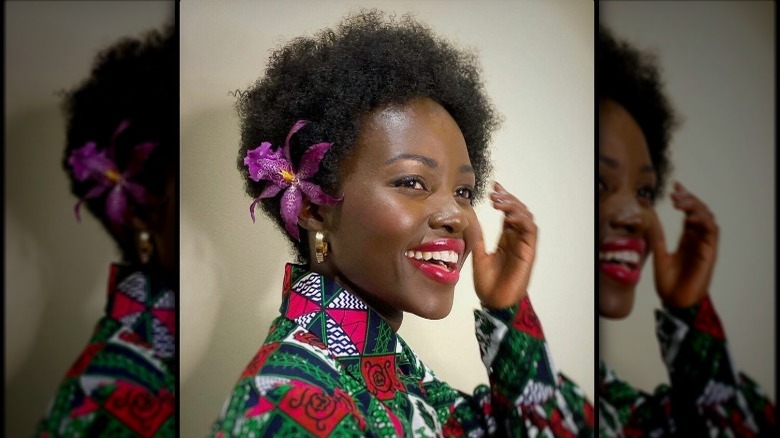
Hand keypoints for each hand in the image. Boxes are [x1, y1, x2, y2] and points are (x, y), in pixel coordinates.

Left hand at [470, 182, 536, 308]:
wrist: (493, 302)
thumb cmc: (487, 283)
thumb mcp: (477, 253)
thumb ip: (478, 236)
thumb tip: (470, 217)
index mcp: (506, 239)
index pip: (508, 213)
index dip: (503, 198)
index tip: (493, 186)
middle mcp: (516, 239)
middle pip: (518, 211)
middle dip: (507, 198)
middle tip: (494, 192)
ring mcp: (523, 245)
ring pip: (526, 217)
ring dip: (514, 206)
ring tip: (498, 201)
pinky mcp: (528, 252)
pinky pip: (530, 230)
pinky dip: (521, 219)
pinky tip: (508, 215)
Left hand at [649, 182, 717, 307]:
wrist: (674, 301)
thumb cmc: (669, 282)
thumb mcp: (659, 255)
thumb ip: (658, 238)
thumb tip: (649, 220)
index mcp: (687, 239)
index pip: (689, 213)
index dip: (685, 199)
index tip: (675, 186)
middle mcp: (697, 240)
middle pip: (700, 212)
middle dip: (689, 199)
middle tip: (676, 192)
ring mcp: (705, 246)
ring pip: (708, 218)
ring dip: (696, 207)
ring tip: (681, 202)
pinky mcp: (709, 253)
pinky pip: (712, 233)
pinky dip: (703, 222)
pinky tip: (690, 217)